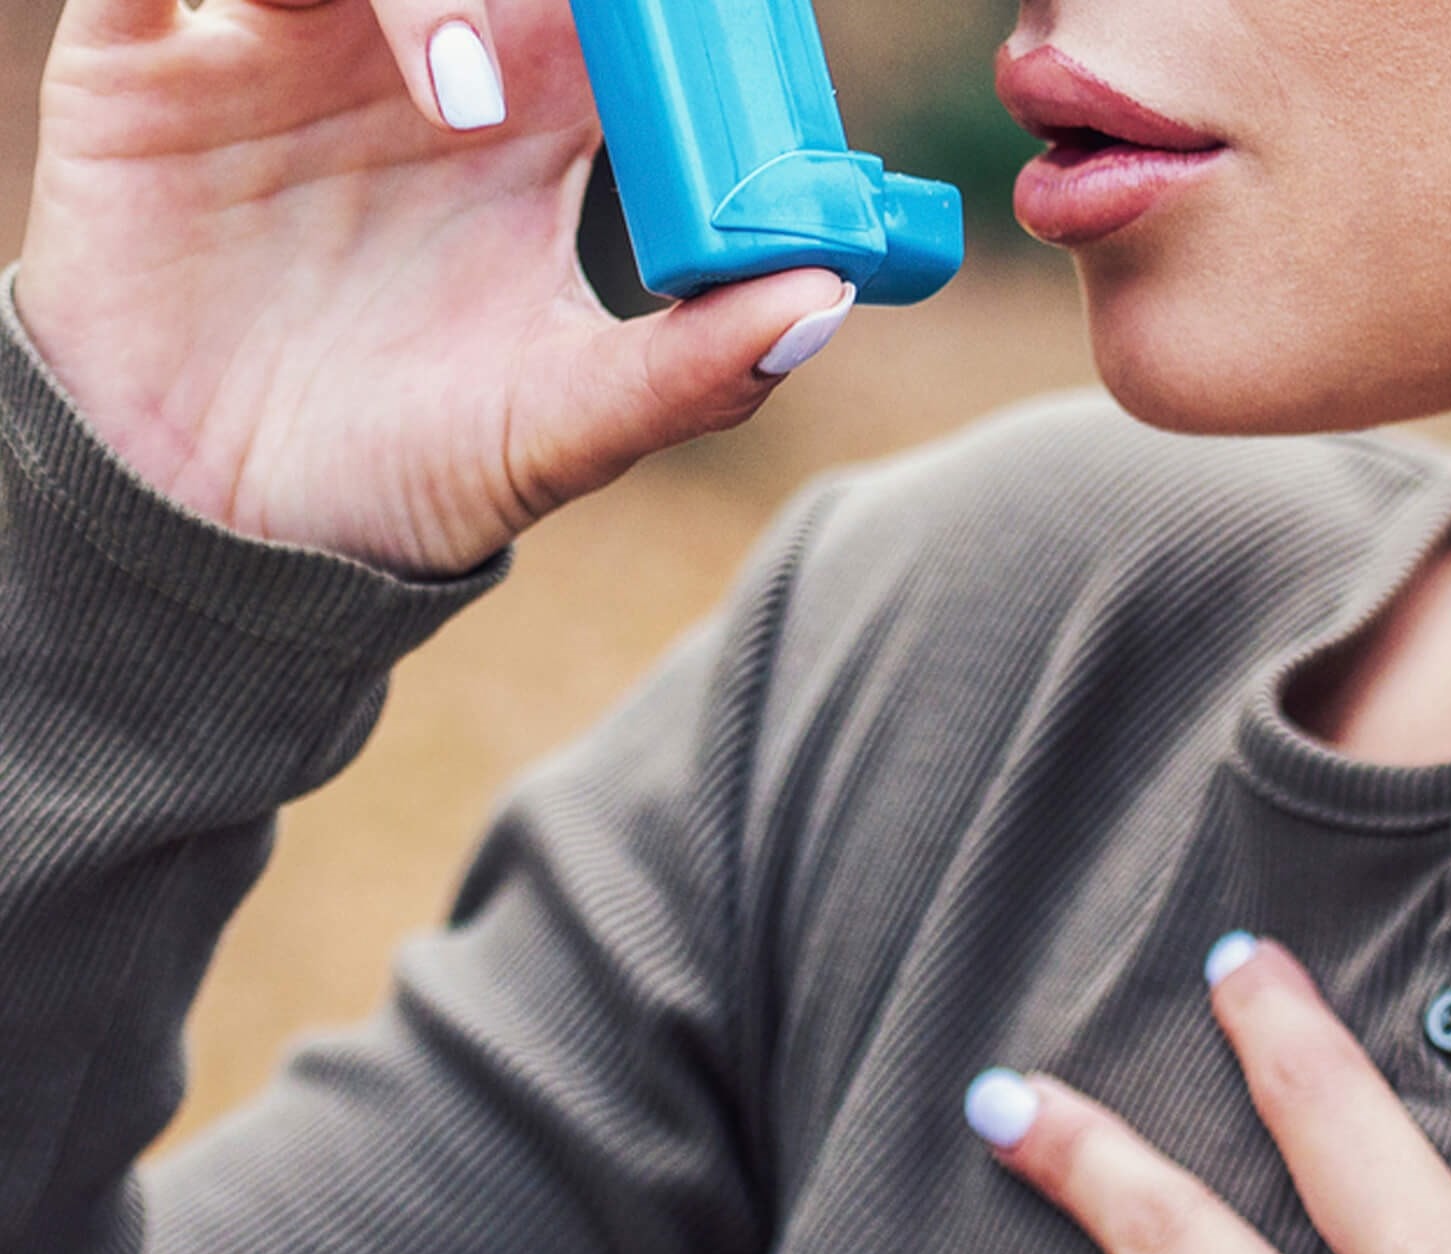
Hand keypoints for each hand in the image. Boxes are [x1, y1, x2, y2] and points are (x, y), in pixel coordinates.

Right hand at [16, 0, 848, 575]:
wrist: (238, 532)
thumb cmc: (414, 474)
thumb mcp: (563, 429)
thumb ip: (692, 372)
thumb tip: (829, 302)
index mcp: (528, 123)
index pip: (609, 3)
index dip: (657, 7)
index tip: (708, 28)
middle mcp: (416, 59)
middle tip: (594, 24)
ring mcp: (282, 43)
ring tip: (463, 94)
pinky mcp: (151, 55)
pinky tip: (279, 23)